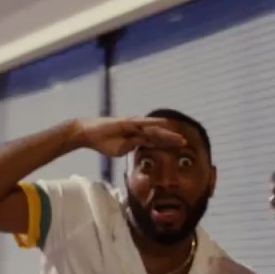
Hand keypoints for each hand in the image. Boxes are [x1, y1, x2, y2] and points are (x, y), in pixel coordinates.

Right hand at [70, 117, 185, 156]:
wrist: (89, 134)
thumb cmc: (103, 143)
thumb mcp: (120, 151)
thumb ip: (130, 149)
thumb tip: (137, 151)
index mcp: (137, 139)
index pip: (155, 143)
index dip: (166, 146)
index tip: (178, 150)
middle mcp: (138, 131)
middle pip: (158, 136)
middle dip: (171, 140)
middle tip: (185, 143)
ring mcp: (133, 126)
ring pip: (153, 130)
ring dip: (166, 133)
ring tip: (179, 137)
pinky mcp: (127, 122)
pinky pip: (143, 123)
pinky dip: (154, 123)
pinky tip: (164, 122)